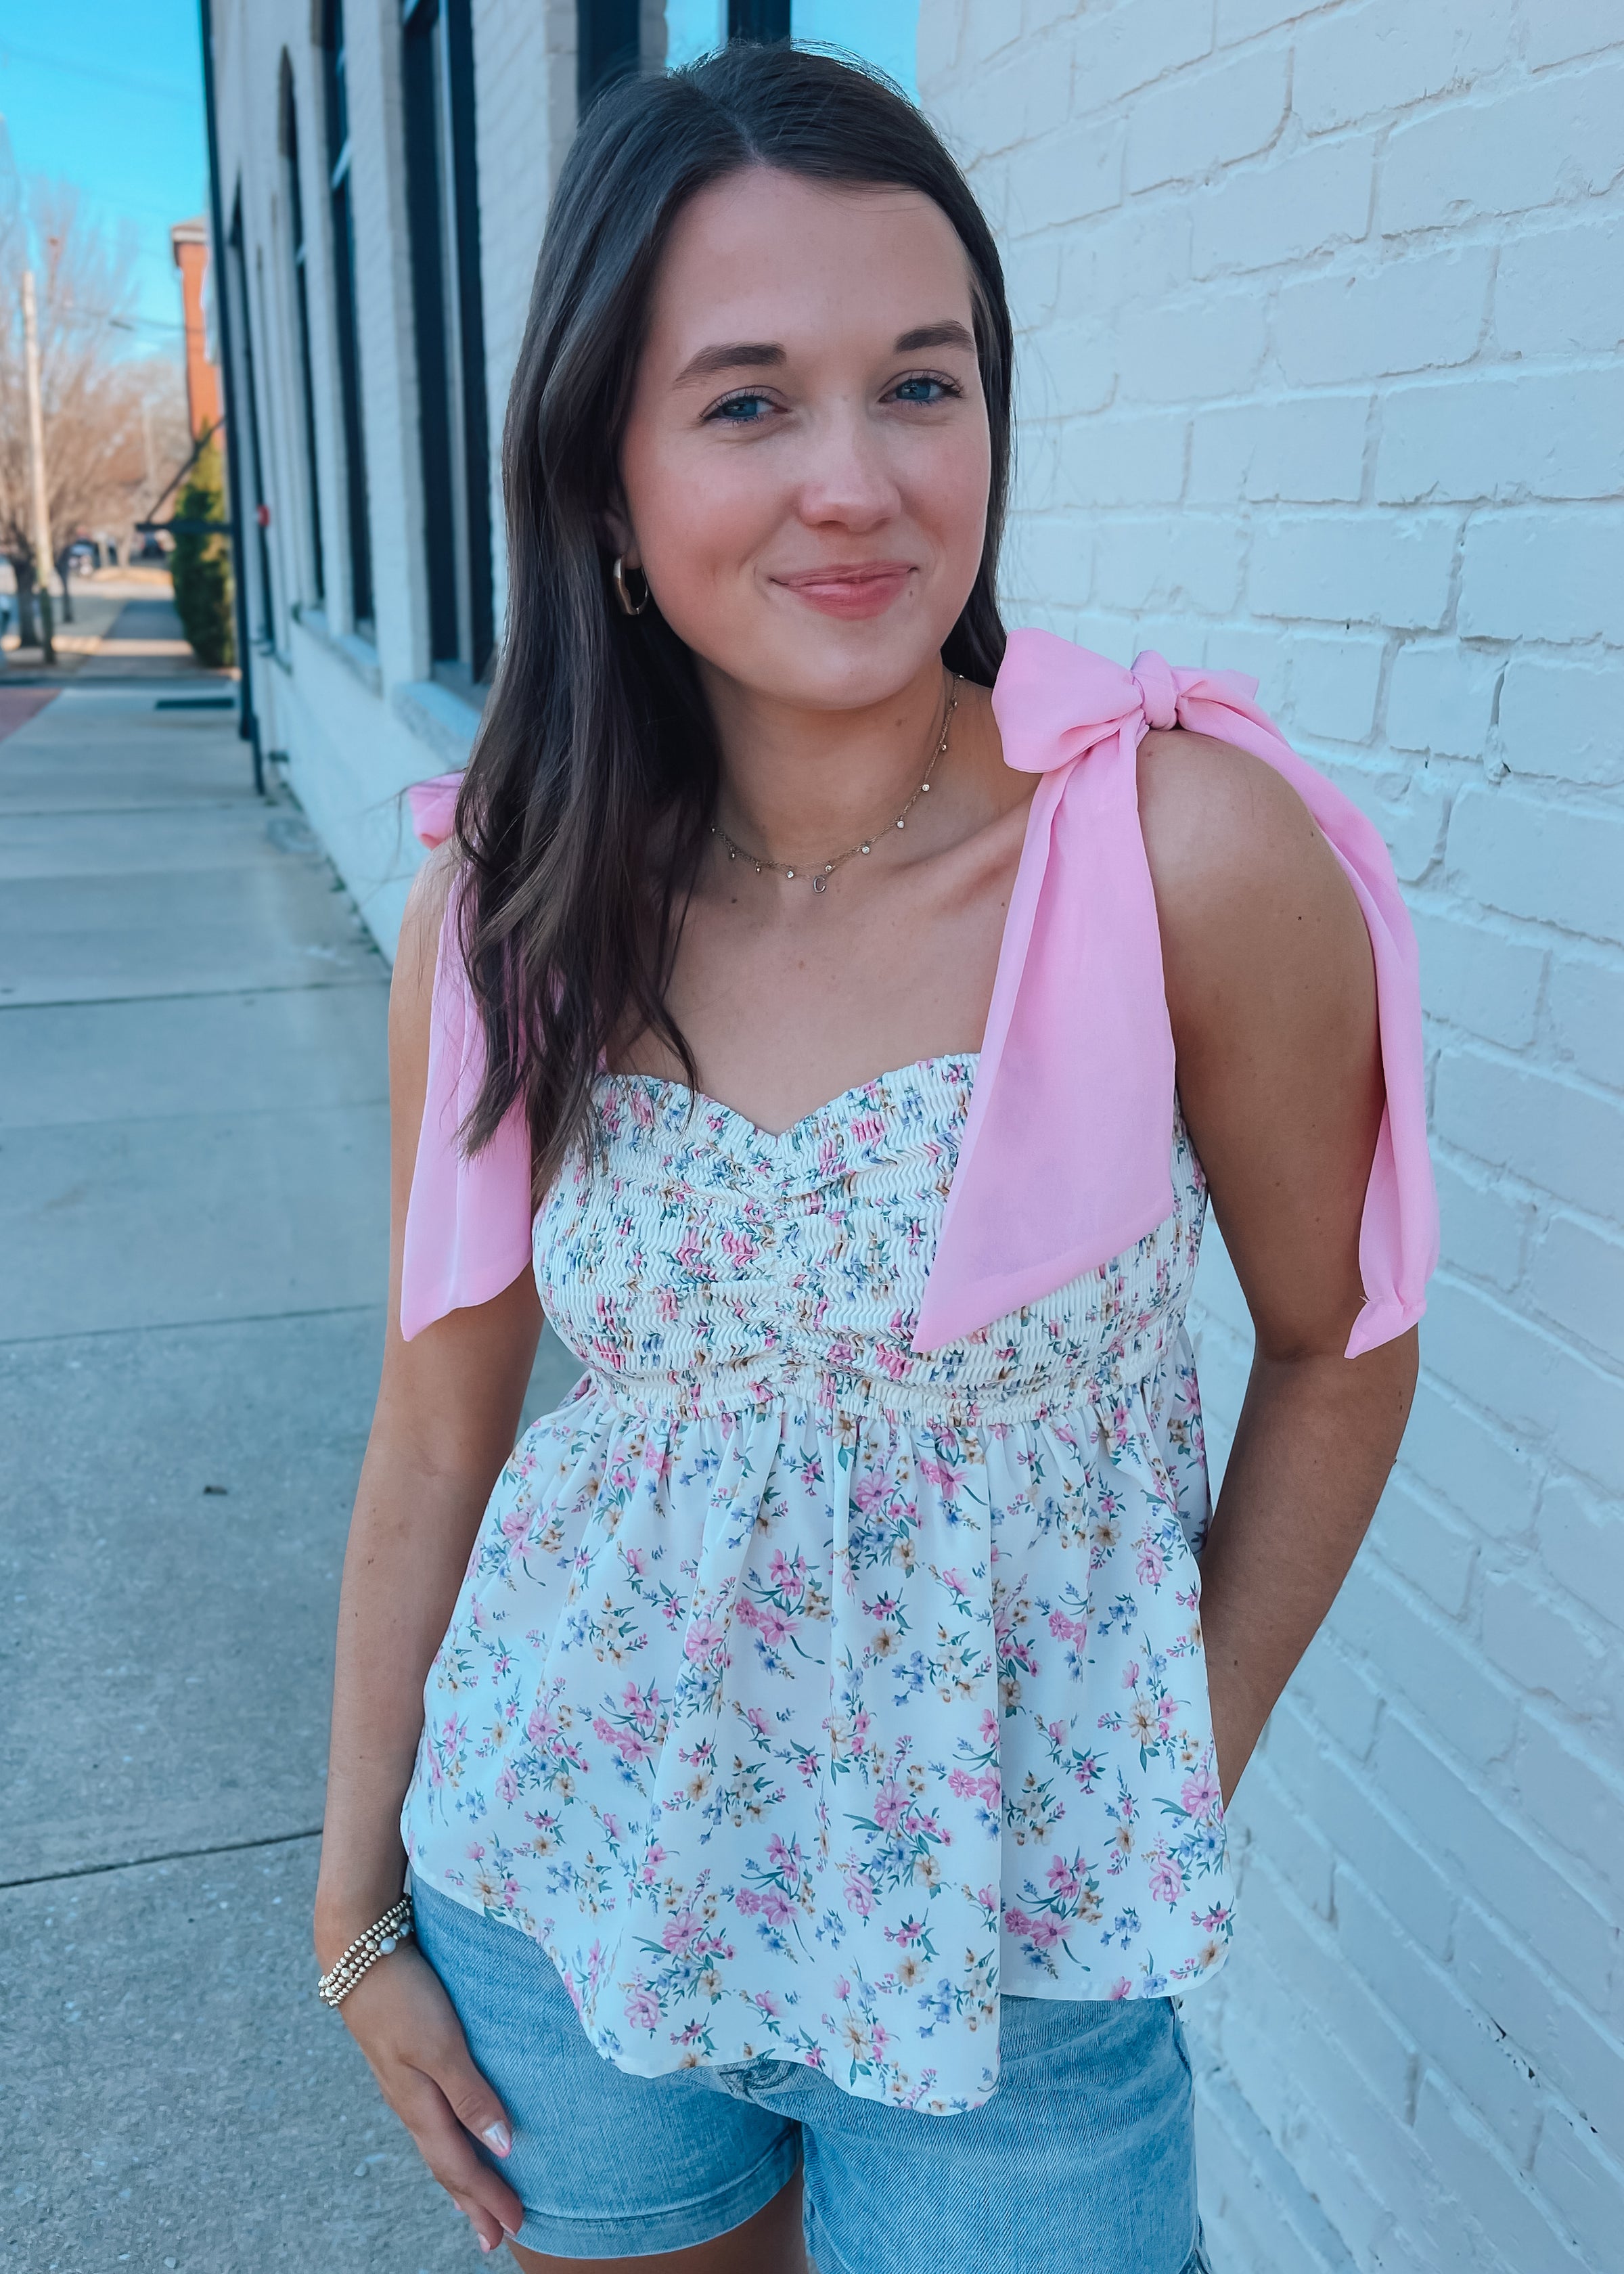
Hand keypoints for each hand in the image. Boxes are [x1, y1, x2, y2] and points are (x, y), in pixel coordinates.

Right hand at [332, 1937, 523, 2253]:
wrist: (358, 1953)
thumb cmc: (403, 1996)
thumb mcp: (440, 2045)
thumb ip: (470, 2095)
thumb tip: (501, 2147)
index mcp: (419, 2105)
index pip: (459, 2166)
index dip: (487, 2197)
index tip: (516, 2227)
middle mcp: (410, 2103)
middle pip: (445, 2165)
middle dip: (471, 2203)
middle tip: (495, 2238)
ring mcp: (404, 2084)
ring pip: (436, 2145)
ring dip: (459, 2177)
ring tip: (475, 2202)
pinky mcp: (404, 2062)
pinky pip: (431, 2120)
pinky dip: (447, 2144)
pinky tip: (453, 2138)